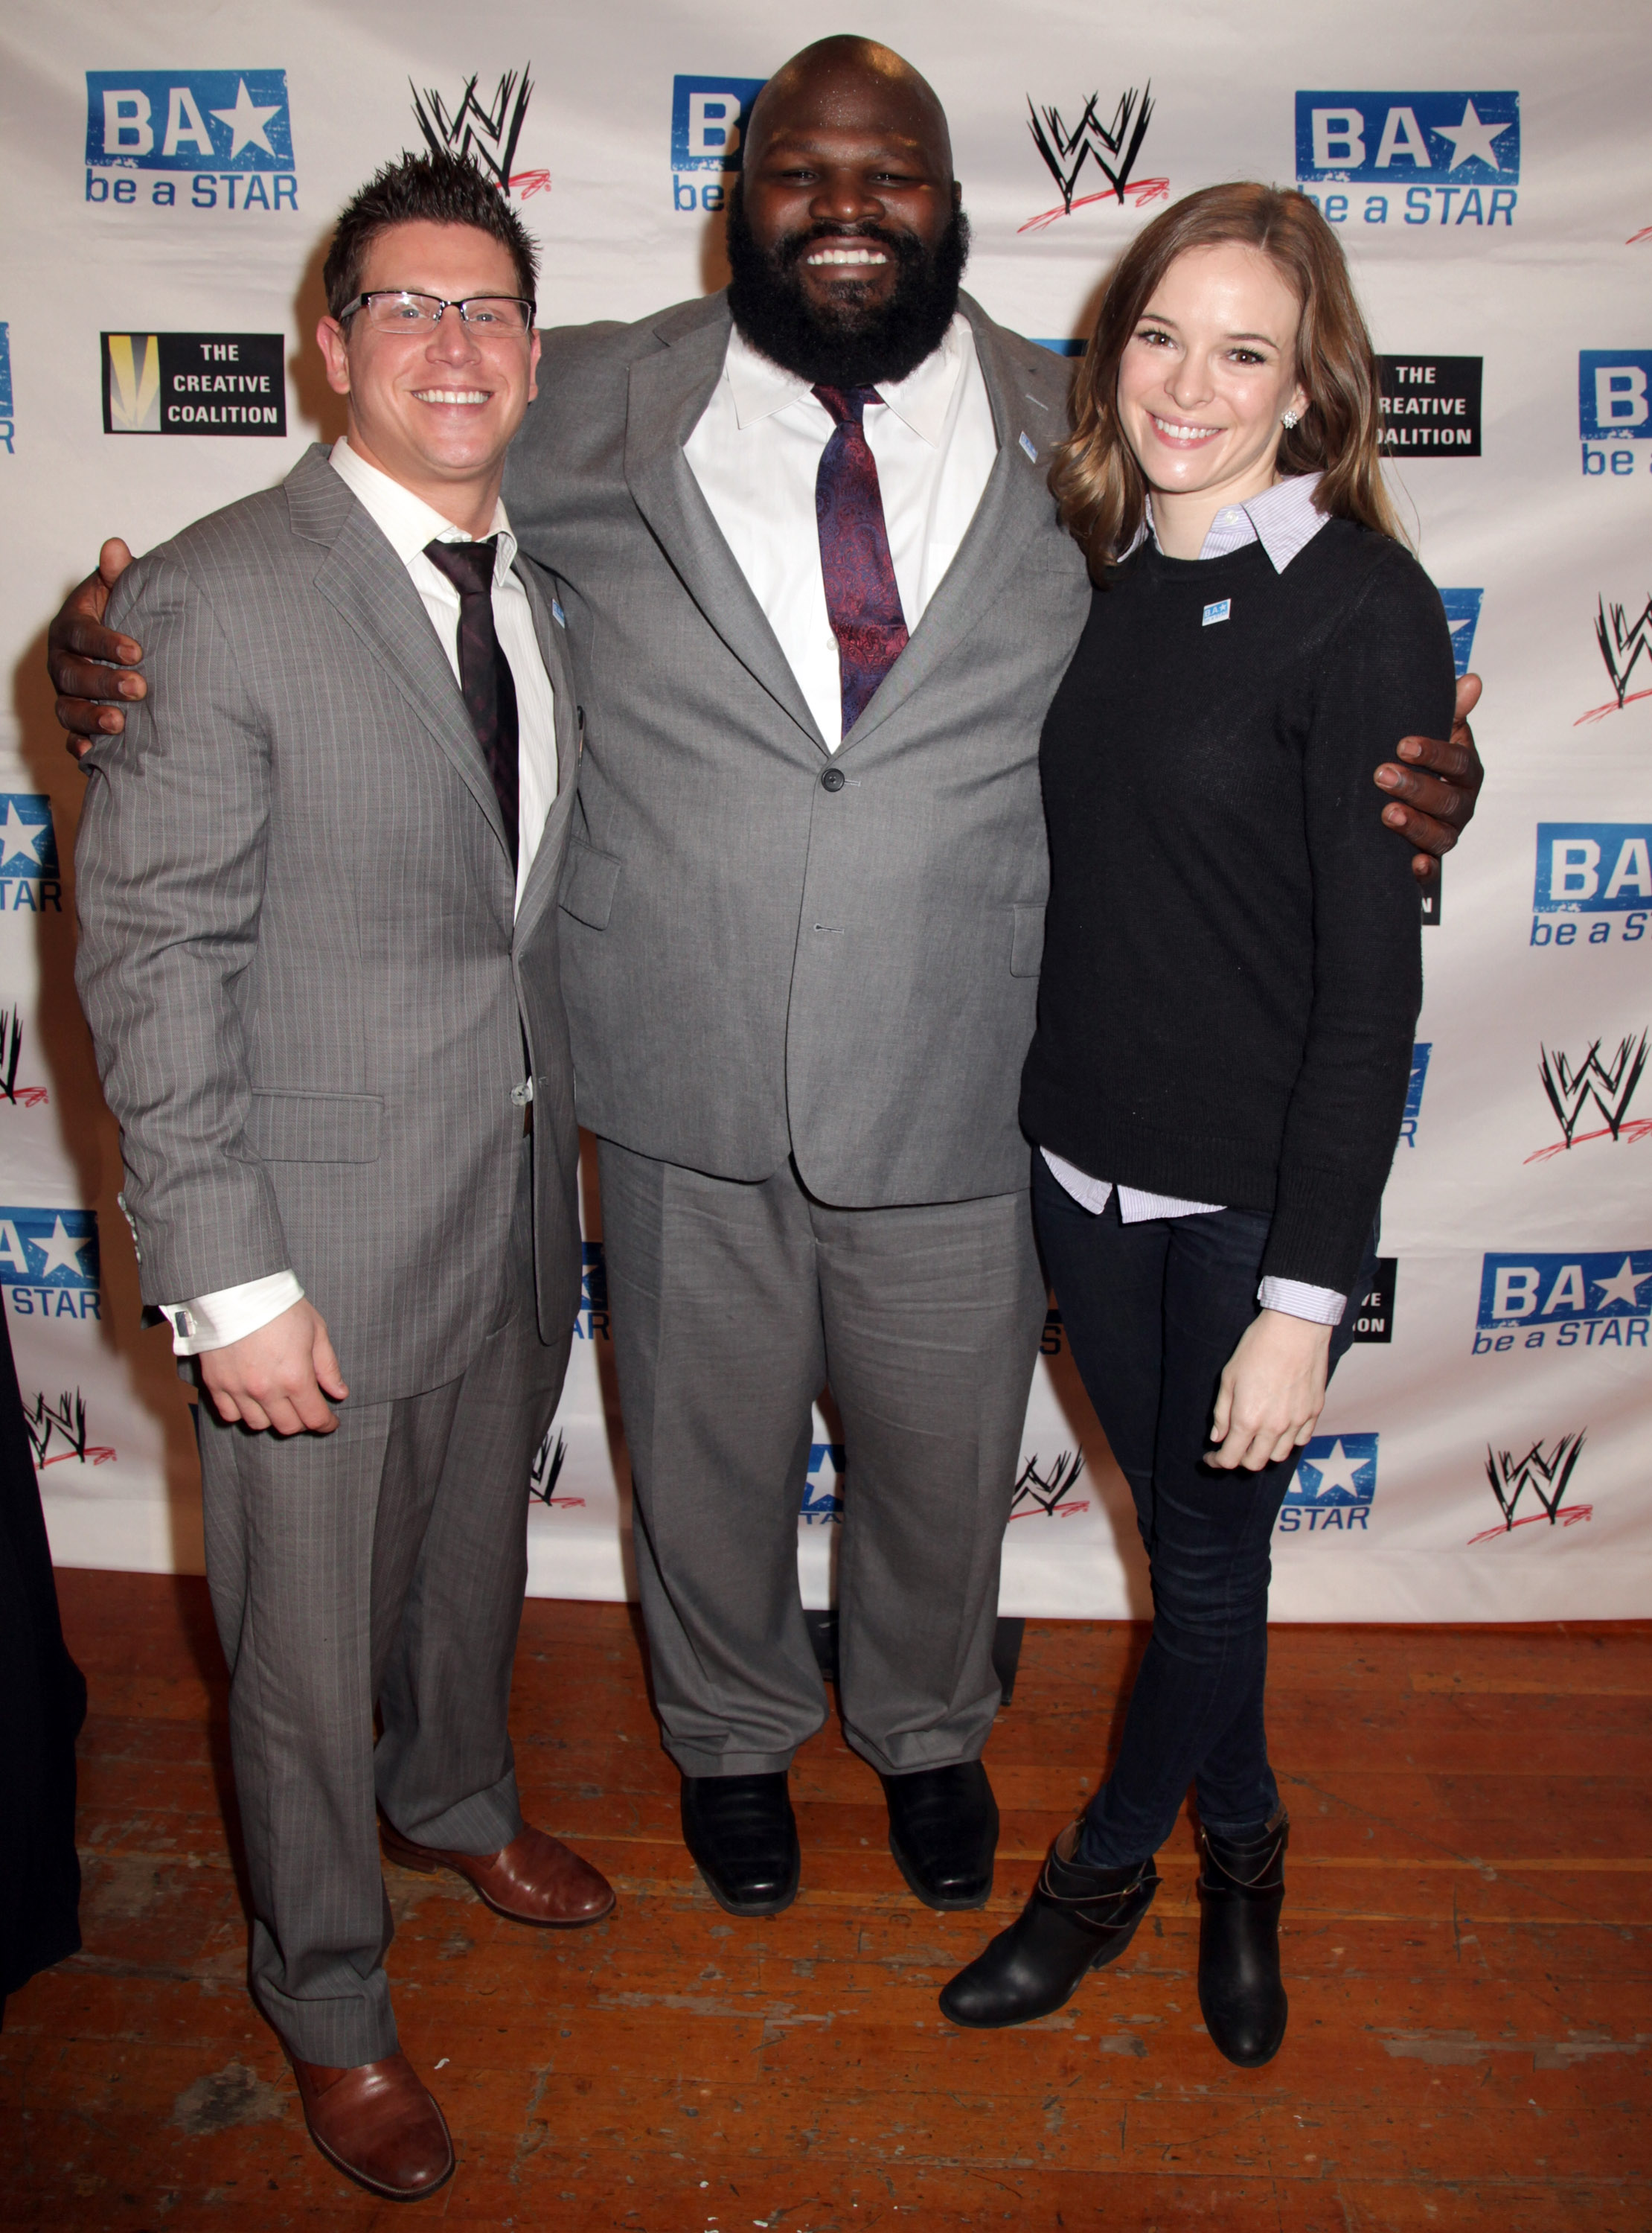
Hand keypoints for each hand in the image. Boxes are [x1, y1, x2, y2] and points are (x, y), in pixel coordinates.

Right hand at [49, 539, 141, 759]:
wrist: (124, 648)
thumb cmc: (122, 616)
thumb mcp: (118, 593)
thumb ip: (117, 575)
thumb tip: (115, 547)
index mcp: (71, 629)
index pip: (82, 634)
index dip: (106, 642)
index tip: (136, 650)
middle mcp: (63, 663)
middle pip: (74, 675)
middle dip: (105, 683)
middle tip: (139, 688)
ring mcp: (67, 694)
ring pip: (69, 708)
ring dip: (91, 718)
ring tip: (119, 724)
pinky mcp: (76, 720)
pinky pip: (71, 737)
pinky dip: (80, 746)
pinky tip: (93, 755)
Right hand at [198, 1300, 347, 1435]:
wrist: (235, 1288)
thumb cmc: (280, 1306)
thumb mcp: (316, 1330)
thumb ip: (327, 1367)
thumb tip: (339, 1393)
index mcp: (295, 1378)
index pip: (314, 1418)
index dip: (326, 1424)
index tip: (330, 1422)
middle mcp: (266, 1390)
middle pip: (287, 1426)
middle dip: (302, 1421)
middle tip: (305, 1408)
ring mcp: (238, 1389)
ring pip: (258, 1424)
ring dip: (272, 1418)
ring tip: (278, 1402)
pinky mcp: (215, 1383)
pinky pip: (229, 1414)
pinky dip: (242, 1413)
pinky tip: (251, 1400)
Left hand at [1207, 1308, 1331, 1472]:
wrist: (1296, 1329)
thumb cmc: (1258, 1348)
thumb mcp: (1229, 1378)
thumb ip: (1222, 1412)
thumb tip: (1218, 1437)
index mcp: (1248, 1419)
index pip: (1231, 1458)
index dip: (1217, 1461)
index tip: (1211, 1456)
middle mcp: (1274, 1427)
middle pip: (1255, 1462)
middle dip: (1239, 1459)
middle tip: (1231, 1446)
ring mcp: (1297, 1421)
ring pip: (1280, 1455)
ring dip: (1264, 1453)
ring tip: (1256, 1438)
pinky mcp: (1314, 1412)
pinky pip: (1301, 1440)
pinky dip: (1288, 1441)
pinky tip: (1279, 1429)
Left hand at [1374, 671, 1482, 881]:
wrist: (1408, 796)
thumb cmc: (1423, 759)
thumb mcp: (1439, 731)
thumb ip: (1452, 709)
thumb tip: (1473, 680)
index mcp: (1466, 771)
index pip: (1456, 762)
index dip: (1433, 754)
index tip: (1403, 744)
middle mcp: (1462, 805)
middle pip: (1447, 800)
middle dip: (1415, 788)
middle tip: (1381, 775)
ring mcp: (1448, 833)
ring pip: (1440, 835)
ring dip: (1415, 826)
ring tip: (1387, 814)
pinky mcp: (1431, 859)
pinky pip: (1433, 872)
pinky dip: (1424, 871)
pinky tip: (1411, 865)